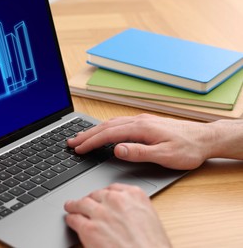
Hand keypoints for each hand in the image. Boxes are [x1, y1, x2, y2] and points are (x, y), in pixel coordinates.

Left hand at [64, 183, 170, 247]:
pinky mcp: (89, 228)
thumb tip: (122, 212)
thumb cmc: (152, 246)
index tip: (100, 197)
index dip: (103, 194)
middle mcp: (116, 200)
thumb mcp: (149, 218)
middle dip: (90, 200)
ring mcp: (101, 213)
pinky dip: (71, 219)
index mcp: (134, 195)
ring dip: (75, 205)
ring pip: (82, 203)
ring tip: (71, 207)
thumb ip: (133, 209)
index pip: (113, 188)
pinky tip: (70, 220)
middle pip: (96, 194)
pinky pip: (74, 219)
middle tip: (85, 203)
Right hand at [68, 114, 214, 169]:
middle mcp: (138, 121)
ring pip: (111, 123)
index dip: (91, 142)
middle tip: (71, 142)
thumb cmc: (187, 149)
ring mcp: (141, 120)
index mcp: (141, 128)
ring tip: (80, 137)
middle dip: (86, 134)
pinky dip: (105, 128)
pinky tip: (101, 132)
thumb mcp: (165, 156)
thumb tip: (117, 149)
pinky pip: (118, 123)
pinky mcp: (144, 123)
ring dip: (94, 130)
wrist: (205, 138)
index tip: (78, 148)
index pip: (108, 134)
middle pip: (106, 126)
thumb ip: (139, 152)